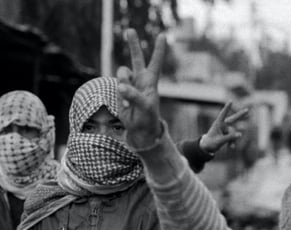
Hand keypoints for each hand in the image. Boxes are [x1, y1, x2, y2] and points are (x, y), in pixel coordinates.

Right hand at [117, 28, 165, 150]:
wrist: (139, 128)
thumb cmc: (148, 117)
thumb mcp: (145, 107)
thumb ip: (134, 95)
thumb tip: (122, 87)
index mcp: (151, 81)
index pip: (155, 62)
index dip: (158, 49)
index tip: (162, 35)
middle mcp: (140, 80)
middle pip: (136, 58)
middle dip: (133, 44)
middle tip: (130, 30)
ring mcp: (129, 84)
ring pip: (122, 72)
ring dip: (123, 81)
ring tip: (128, 95)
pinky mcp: (120, 90)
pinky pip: (117, 86)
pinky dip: (121, 95)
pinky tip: (126, 105)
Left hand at [200, 102, 249, 155]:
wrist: (207, 148)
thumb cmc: (211, 143)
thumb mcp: (220, 141)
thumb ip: (230, 138)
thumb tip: (240, 134)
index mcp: (218, 124)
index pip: (223, 114)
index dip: (227, 108)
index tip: (231, 101)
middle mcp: (223, 125)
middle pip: (233, 119)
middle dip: (240, 115)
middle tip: (247, 110)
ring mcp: (226, 130)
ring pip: (234, 133)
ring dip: (233, 140)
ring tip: (231, 147)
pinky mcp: (227, 135)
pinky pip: (233, 137)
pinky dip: (232, 142)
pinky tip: (231, 148)